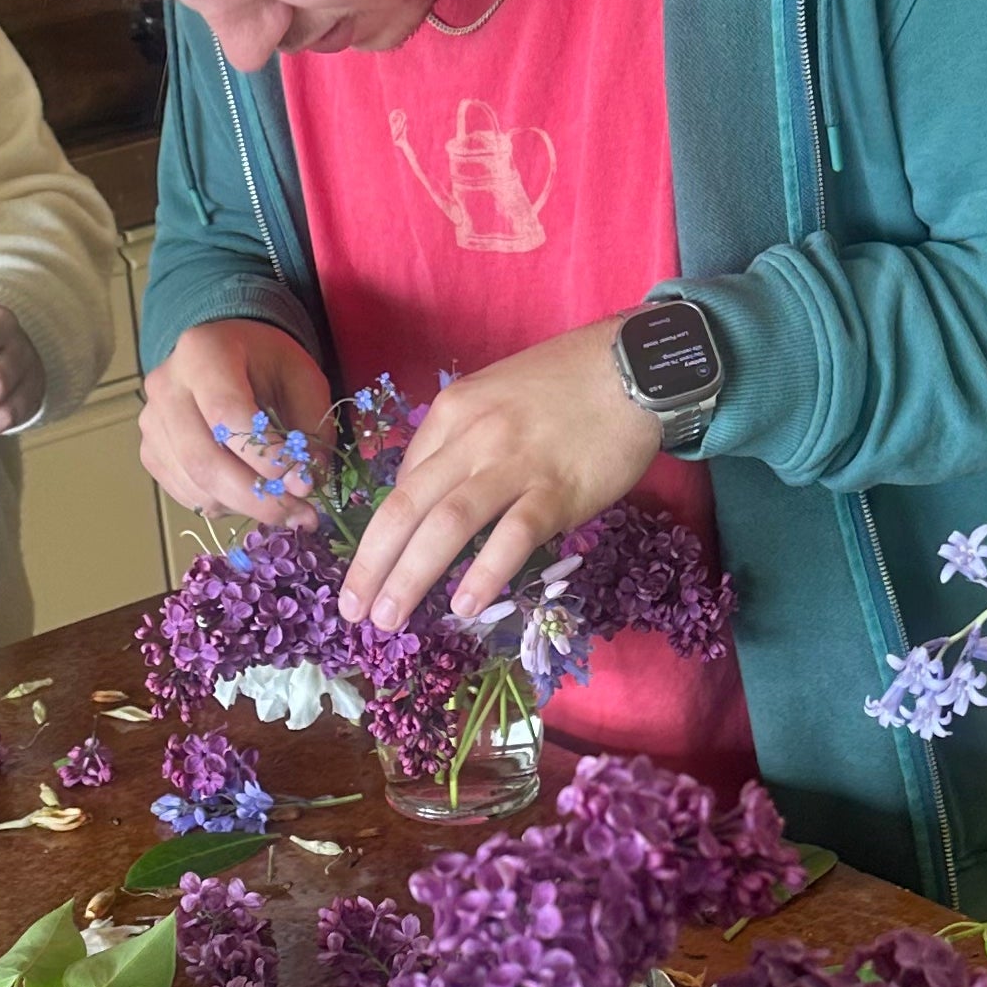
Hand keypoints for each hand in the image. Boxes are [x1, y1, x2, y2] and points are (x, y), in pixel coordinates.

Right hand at [139, 318, 337, 529]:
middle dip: (256, 497)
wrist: (221, 355)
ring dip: (244, 507)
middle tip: (299, 514)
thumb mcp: (303, 378)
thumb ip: (311, 427)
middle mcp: (166, 388)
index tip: (303, 483)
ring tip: (282, 506)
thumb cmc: (265, 364)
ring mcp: (152, 424)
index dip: (266, 456)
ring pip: (196, 485)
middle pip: (204, 460)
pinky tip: (249, 493)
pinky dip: (224, 505)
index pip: (228, 415)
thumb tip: (304, 483)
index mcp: (202, 353)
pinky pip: (187, 494)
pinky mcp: (151, 453)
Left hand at [338, 319, 657, 631]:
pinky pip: (511, 537)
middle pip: (406, 508)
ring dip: (411, 577)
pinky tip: (464, 607)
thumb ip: (461, 441)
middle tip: (352, 611)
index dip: (380, 534)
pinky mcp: (556, 492)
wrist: (633, 368)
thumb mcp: (494, 396)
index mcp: (452, 413)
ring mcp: (514, 465)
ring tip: (389, 618)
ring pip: (447, 526)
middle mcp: (473, 438)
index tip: (371, 572)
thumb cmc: (565, 384)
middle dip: (372, 565)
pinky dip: (483, 574)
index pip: (403, 481)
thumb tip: (433, 497)